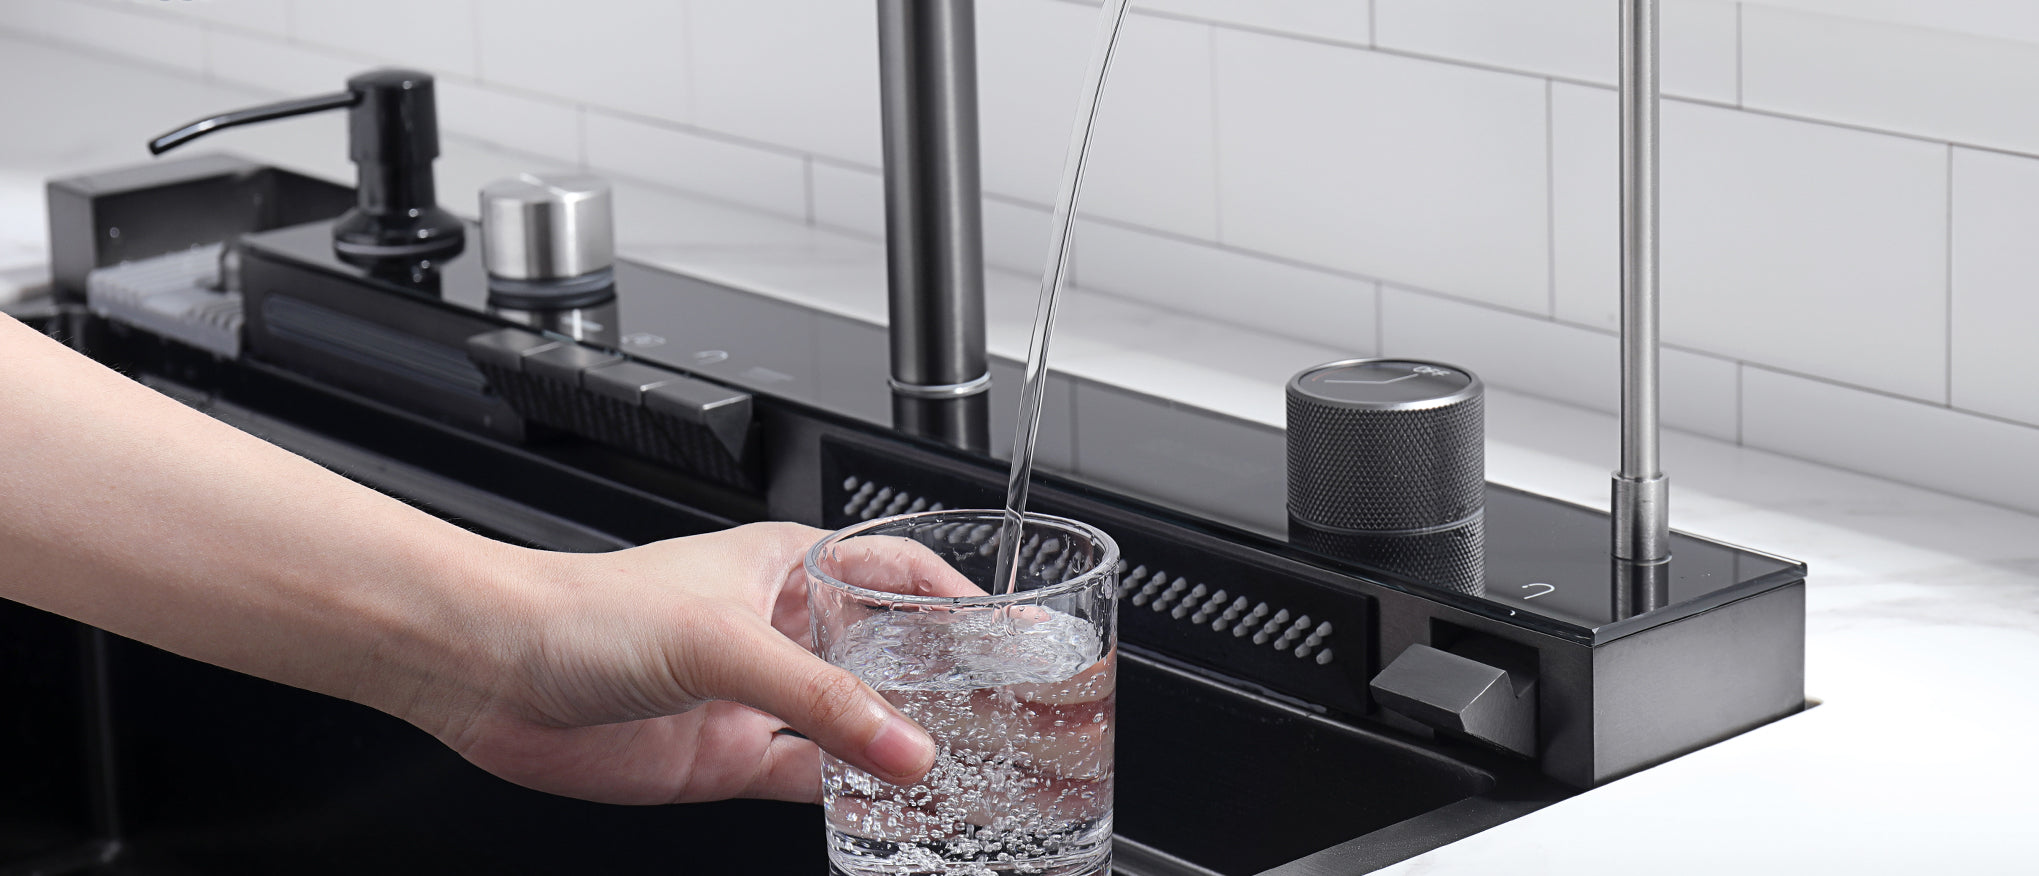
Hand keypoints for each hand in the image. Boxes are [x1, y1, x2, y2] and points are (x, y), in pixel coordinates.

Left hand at [413, 522, 972, 805]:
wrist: (494, 671)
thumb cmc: (585, 611)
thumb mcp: (721, 640)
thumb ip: (818, 699)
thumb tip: (905, 746)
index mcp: (786, 565)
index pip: (897, 568)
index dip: (957, 595)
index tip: (1012, 628)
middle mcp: (777, 628)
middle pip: (884, 653)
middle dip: (944, 679)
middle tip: (1007, 709)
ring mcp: (754, 698)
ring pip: (852, 723)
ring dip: (901, 744)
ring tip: (967, 765)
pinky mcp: (726, 759)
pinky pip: (809, 780)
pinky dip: (850, 795)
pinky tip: (887, 804)